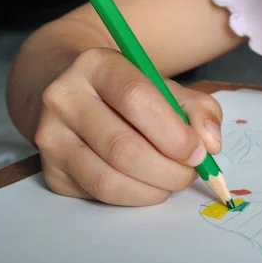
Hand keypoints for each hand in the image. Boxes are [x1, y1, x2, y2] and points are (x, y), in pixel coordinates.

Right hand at [35, 48, 222, 205]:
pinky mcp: (51, 170)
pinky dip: (134, 197)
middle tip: (190, 173)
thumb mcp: (166, 86)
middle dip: (168, 169)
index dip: (173, 133)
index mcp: (97, 65)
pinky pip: (98, 195)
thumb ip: (198, 109)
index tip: (199, 152)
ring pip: (108, 179)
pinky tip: (147, 183)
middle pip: (122, 147)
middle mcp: (64, 98)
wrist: (75, 94)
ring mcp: (51, 136)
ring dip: (153, 189)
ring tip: (172, 180)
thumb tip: (211, 143)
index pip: (136, 99)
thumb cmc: (129, 92)